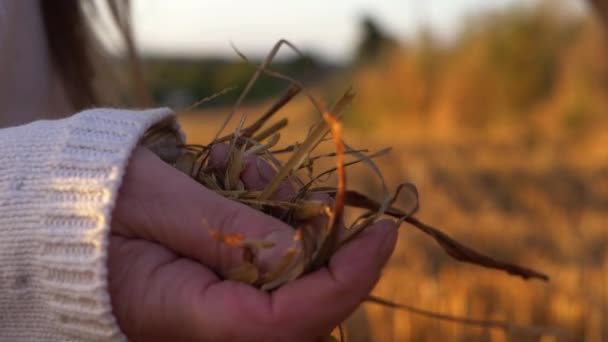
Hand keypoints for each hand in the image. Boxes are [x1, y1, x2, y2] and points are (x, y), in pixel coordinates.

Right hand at [108, 147, 396, 340]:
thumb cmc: (97, 203)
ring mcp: (218, 304)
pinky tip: (231, 175)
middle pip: (302, 300)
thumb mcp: (162, 203)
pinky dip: (263, 206)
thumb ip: (231, 230)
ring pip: (289, 268)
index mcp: (190, 317)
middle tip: (301, 183)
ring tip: (233, 167)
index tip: (384, 231)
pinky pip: (266, 250)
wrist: (62, 210)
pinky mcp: (221, 279)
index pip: (288, 320)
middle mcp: (212, 324)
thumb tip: (305, 248)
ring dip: (281, 208)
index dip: (346, 278)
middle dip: (317, 236)